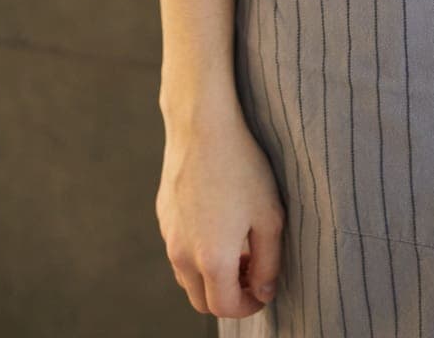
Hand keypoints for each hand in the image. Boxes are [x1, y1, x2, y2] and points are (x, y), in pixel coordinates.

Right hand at [155, 99, 285, 317]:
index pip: (226, 308)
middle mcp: (183, 255)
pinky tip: (218, 222)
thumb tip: (263, 292)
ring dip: (210, 276)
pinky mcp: (163, 217)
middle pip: (202, 301)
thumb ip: (269, 263)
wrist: (202, 125)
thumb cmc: (242, 167)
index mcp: (212, 260)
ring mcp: (169, 236)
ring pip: (187, 277)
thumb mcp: (269, 216)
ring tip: (237, 248)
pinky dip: (197, 252)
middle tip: (251, 271)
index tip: (264, 290)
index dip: (249, 306)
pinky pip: (179, 249)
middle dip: (228, 296)